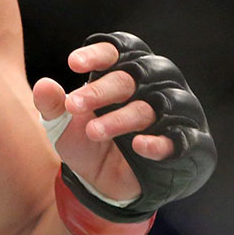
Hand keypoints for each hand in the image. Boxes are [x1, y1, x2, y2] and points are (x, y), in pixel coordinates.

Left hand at [33, 32, 214, 220]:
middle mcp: (154, 85)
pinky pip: (183, 138)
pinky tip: (139, 146)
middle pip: (136, 74)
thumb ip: (53, 106)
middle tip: (74, 105)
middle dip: (104, 88)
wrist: (106, 185)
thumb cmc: (88, 141)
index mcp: (124, 72)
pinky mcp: (189, 143)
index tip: (72, 64)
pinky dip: (161, 141)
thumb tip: (44, 85)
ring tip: (94, 132)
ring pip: (156, 104)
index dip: (99, 53)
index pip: (120, 49)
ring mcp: (175, 113)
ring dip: (124, 117)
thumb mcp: (64, 126)